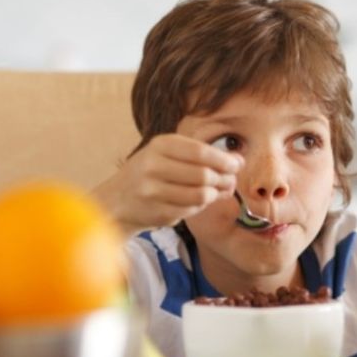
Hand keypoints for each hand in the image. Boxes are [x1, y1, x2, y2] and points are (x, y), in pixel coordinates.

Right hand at [92, 133, 242, 234]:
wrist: (117, 200)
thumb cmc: (150, 173)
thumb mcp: (169, 155)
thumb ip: (202, 155)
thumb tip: (239, 160)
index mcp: (160, 145)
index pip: (200, 152)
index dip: (224, 160)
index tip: (237, 165)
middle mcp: (153, 165)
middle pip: (203, 175)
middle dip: (223, 179)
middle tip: (230, 182)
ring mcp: (153, 190)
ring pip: (201, 195)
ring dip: (215, 195)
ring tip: (217, 192)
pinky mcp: (156, 211)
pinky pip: (192, 210)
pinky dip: (201, 206)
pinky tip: (200, 202)